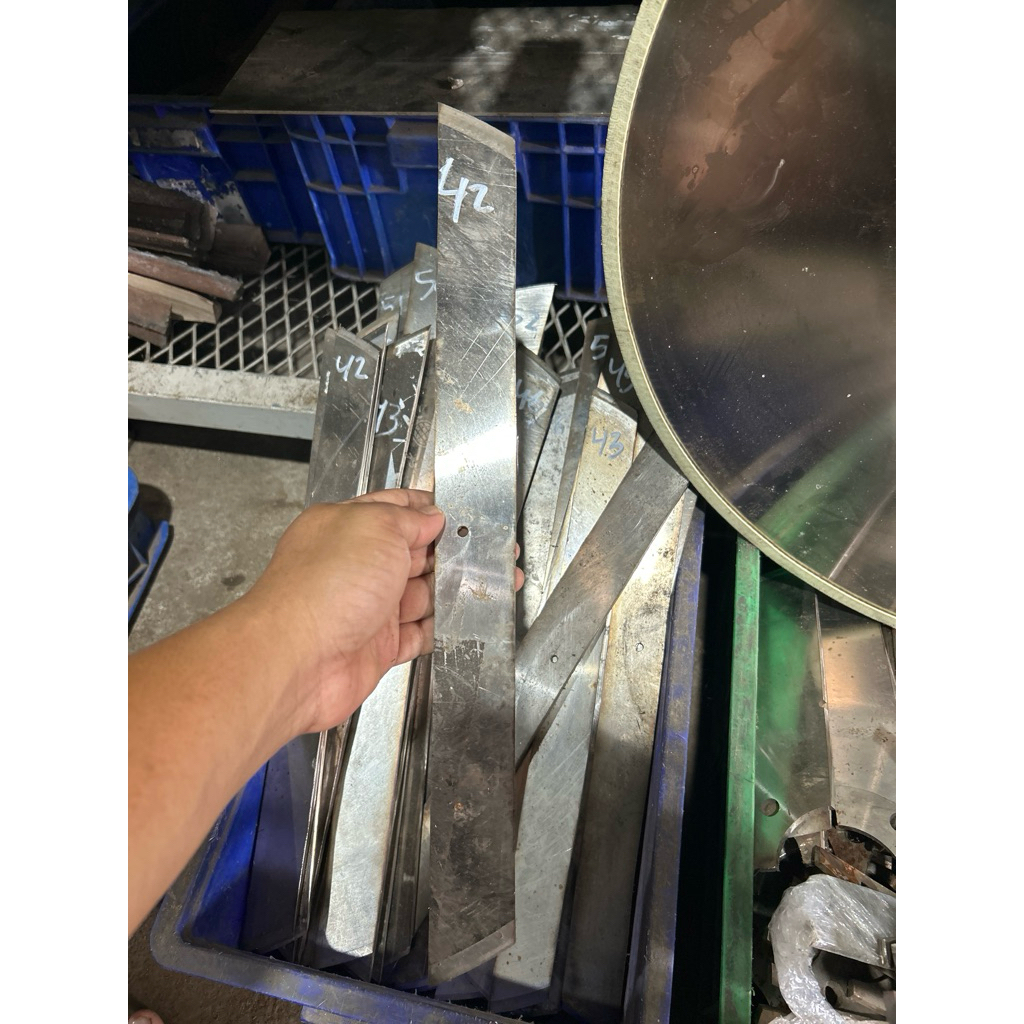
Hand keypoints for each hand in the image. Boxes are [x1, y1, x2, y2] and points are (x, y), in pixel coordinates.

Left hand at [243, 489, 445, 735]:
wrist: (298, 659)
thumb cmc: (323, 589)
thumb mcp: (376, 526)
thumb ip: (408, 518)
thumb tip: (430, 517)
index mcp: (345, 527)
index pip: (391, 509)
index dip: (424, 508)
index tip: (452, 511)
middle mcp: (353, 567)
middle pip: (409, 554)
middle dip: (441, 554)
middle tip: (471, 554)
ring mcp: (364, 608)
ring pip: (417, 596)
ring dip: (441, 594)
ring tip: (468, 589)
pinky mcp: (375, 648)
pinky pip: (415, 636)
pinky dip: (433, 631)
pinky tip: (450, 623)